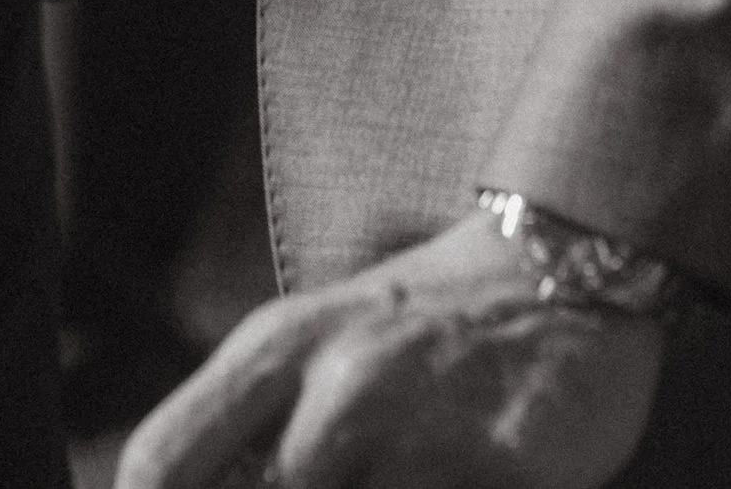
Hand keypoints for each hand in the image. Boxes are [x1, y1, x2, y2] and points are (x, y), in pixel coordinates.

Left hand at [117, 217, 667, 488]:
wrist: (567, 264)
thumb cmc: (415, 329)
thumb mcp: (309, 350)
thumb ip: (240, 429)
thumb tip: (164, 488)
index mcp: (278, 350)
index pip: (163, 460)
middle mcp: (340, 382)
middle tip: (345, 475)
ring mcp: (426, 424)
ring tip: (404, 468)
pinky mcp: (510, 462)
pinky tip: (457, 475)